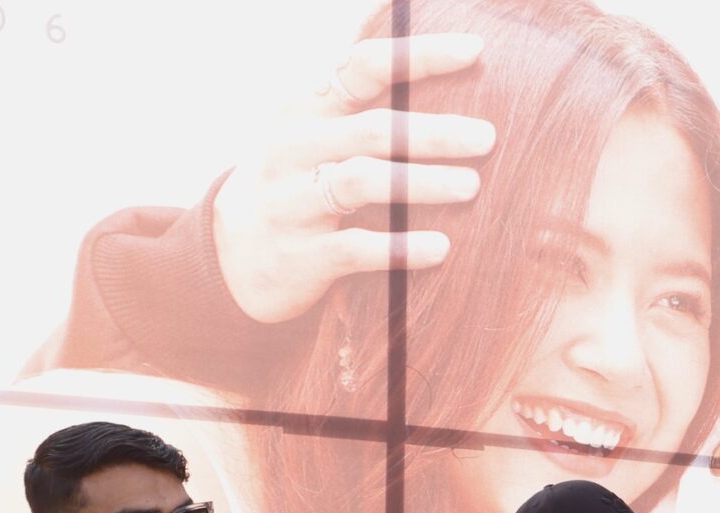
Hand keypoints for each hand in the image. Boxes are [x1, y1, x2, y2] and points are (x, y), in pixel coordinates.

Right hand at [211, 34, 493, 323]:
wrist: (233, 256)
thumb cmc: (299, 184)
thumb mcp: (315, 134)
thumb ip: (362, 107)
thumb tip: (450, 69)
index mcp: (305, 107)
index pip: (364, 66)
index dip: (419, 56)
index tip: (474, 50)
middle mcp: (294, 146)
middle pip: (374, 129)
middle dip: (435, 133)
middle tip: (486, 137)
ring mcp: (292, 200)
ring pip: (363, 182)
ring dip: (423, 182)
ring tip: (471, 186)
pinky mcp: (299, 254)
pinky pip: (355, 248)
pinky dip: (401, 248)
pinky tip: (441, 249)